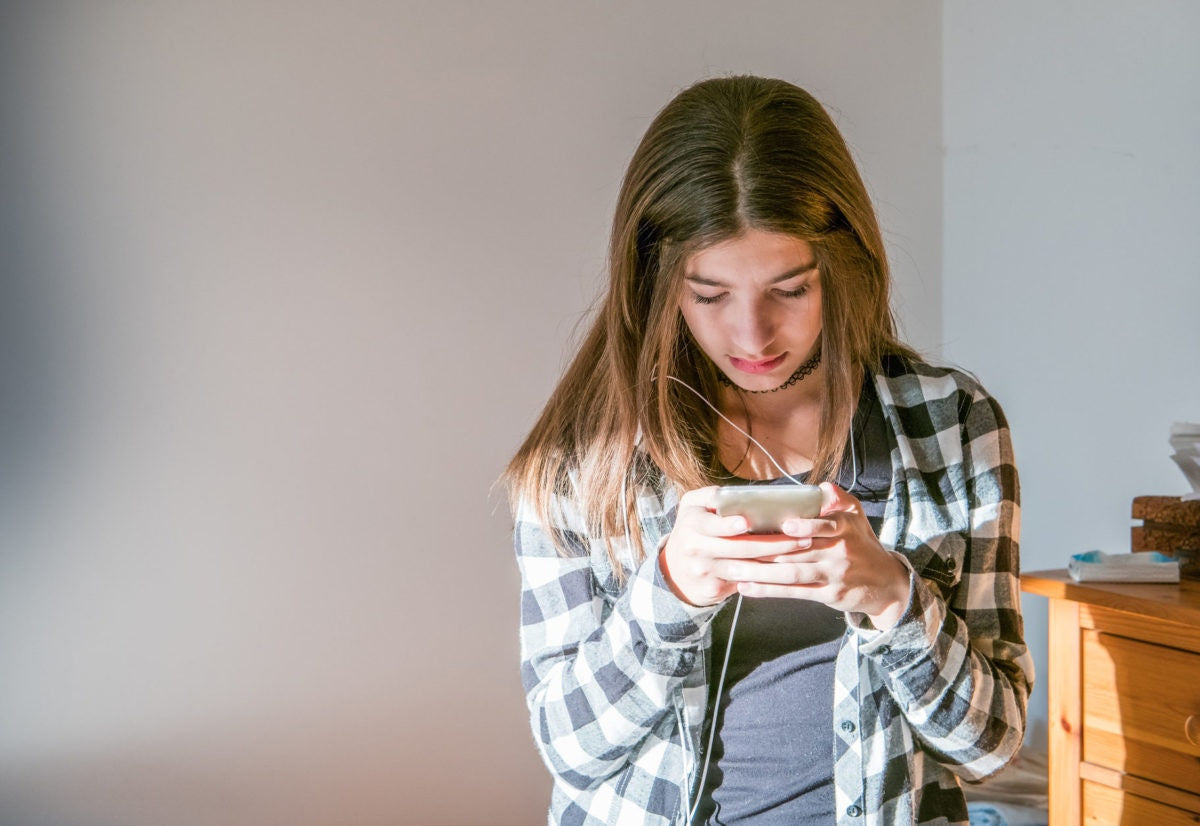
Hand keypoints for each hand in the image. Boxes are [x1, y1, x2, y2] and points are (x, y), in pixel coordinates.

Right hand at [658, 486, 811, 606]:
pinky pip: (745, 583)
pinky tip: (788, 568)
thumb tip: (740, 492)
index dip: (729, 525)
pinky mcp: (714, 589)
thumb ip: (711, 495)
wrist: (675, 571)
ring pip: (745, 568)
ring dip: (776, 560)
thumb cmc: (693, 530)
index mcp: (692, 524)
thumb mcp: (692, 507)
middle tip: (801, 537)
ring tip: (801, 549)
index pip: (712, 525)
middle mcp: (696, 548)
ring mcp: (705, 571)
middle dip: (772, 543)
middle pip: (738, 548)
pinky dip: (767, 576)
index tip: (747, 522)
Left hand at [728, 483, 911, 628]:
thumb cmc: (862, 543)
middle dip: (766, 550)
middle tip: (737, 546)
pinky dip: (769, 591)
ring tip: (735, 569)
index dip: (807, 526)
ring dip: (761, 573)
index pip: (827, 526)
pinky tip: (747, 588)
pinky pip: (794, 593)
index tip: (786, 525)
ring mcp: (833, 575)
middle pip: (799, 551)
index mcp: (845, 528)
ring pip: (792, 573)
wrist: (886, 583)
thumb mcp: (857, 516)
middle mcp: (839, 552)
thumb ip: (840, 498)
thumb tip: (821, 486)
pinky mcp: (827, 594)